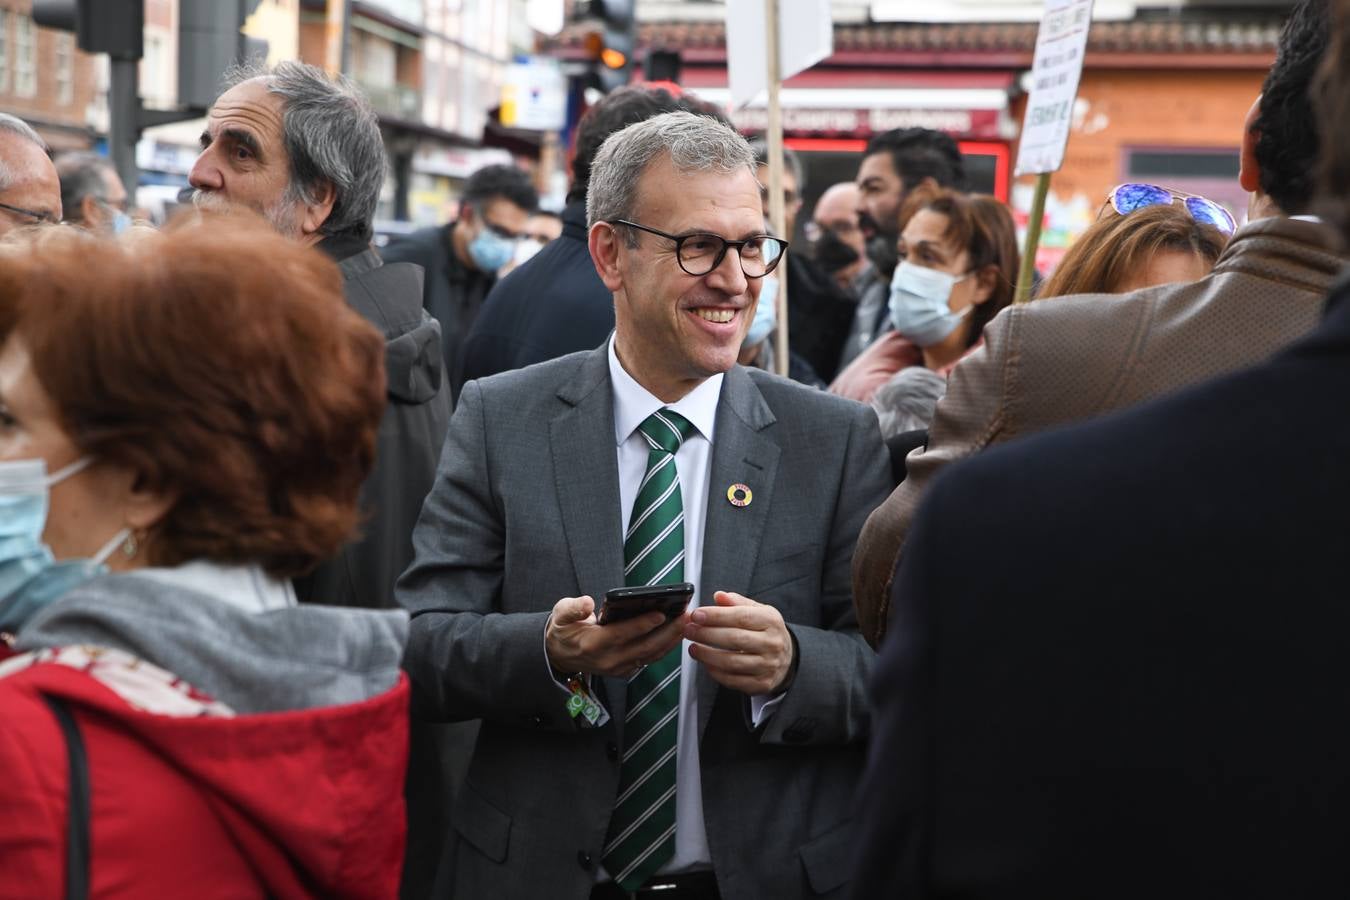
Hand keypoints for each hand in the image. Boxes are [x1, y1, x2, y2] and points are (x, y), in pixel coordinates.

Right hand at [545, 596, 688, 677]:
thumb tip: (587, 603)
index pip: (622, 634)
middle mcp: (608, 659)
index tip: (661, 613)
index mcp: (593, 644)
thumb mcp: (560, 614)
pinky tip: (675, 634)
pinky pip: (648, 659)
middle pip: (644, 647)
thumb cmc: (563, 631)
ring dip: (670, 640)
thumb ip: (573, 609)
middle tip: (685, 616)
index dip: (642, 624)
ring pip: (650, 655)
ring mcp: (618, 667)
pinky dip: (664, 647)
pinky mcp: (624, 670)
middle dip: (667, 632)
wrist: (559, 655)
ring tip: (686, 623)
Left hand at [685, 591, 794, 695]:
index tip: (697, 614)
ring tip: (693, 648)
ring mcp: (767, 665)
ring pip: (732, 662)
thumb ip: (737, 602)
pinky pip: (733, 680)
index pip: (741, 617)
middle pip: (735, 639)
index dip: (716, 616)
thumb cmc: (766, 631)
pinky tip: (706, 663)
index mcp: (771, 621)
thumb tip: (719, 596)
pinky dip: (715, 672)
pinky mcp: (761, 683)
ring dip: (707, 655)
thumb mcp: (758, 611)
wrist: (787, 658)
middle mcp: (772, 644)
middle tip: (689, 630)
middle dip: (707, 634)